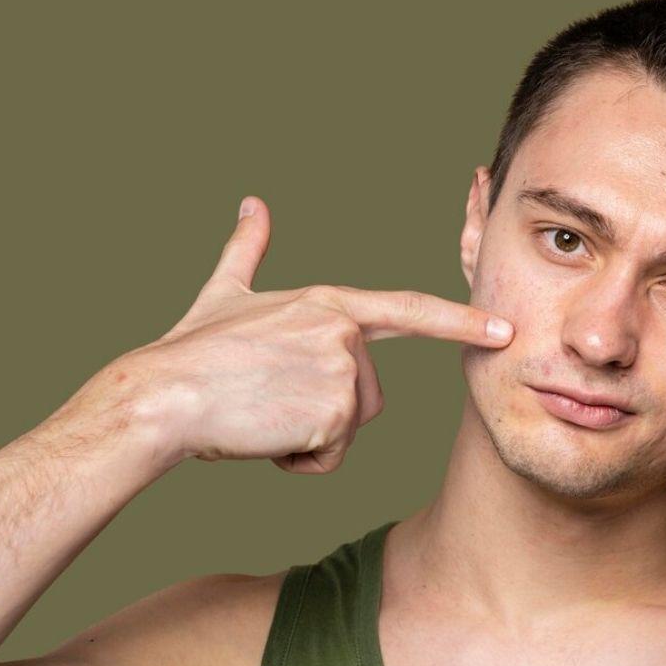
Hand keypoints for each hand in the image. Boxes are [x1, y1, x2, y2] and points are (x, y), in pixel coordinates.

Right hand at [116, 196, 514, 473]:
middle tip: (269, 400)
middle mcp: (343, 332)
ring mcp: (341, 371)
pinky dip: (298, 461)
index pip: (410, 311)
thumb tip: (252, 203)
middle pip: (370, 397)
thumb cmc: (191, 351)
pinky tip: (263, 436)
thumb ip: (248, 250)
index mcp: (328, 303)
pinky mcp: (334, 413)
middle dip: (326, 415)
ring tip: (264, 414)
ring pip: (349, 429)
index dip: (459, 322)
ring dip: (310, 439)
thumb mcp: (225, 292)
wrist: (163, 395)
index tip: (503, 330)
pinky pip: (332, 458)